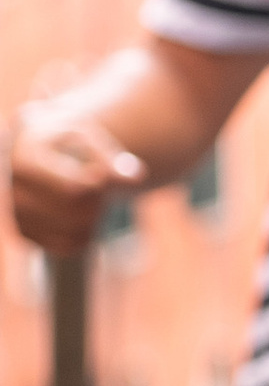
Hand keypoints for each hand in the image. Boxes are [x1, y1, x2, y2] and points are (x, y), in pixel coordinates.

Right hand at [9, 102, 142, 252]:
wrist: (39, 151)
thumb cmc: (67, 142)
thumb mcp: (88, 138)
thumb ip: (111, 157)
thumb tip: (136, 177)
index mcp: (25, 160)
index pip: (74, 190)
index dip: (98, 187)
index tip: (103, 175)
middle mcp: (15, 190)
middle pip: (75, 213)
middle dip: (96, 201)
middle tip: (97, 187)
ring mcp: (18, 215)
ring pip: (72, 233)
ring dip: (92, 219)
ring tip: (87, 198)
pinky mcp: (25, 234)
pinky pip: (67, 247)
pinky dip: (83, 235)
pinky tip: (80, 215)